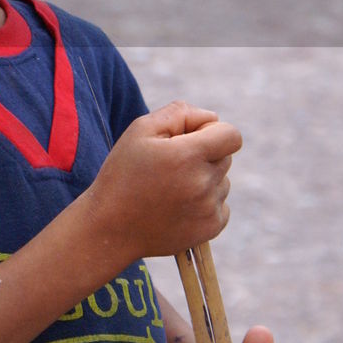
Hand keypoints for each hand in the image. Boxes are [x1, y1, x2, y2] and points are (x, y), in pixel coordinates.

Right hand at [87, 100, 241, 260]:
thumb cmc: (123, 173)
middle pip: (226, 157)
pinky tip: (177, 206)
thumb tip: (211, 118)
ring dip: (204, 180)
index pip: (231, 135)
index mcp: (187, 156)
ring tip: (170, 189)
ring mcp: (209, 209)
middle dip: (204, 155)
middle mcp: (203, 183)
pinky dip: (205, 203)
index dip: (213, 131)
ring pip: (223, 182)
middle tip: (171, 165)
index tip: (190, 139)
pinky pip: (222, 206)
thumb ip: (179, 113)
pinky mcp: (211, 228)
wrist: (110, 228)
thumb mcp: (140, 130)